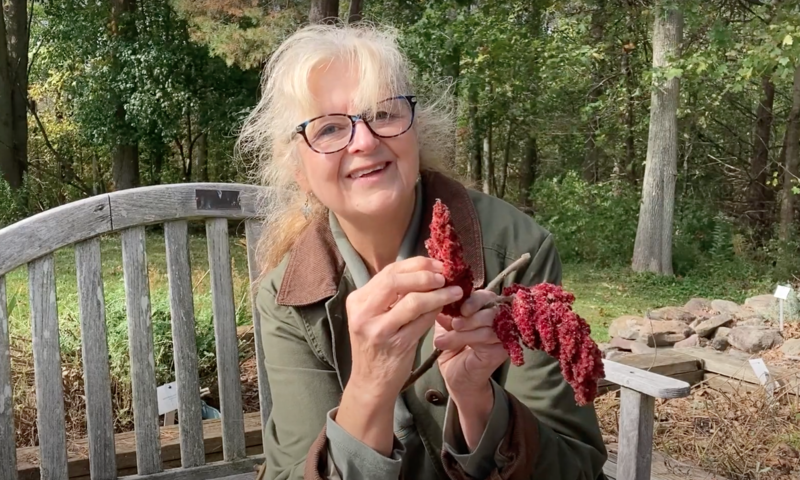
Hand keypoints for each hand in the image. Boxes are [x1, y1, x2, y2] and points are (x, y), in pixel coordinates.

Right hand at [336, 256, 462, 455]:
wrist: (371, 383)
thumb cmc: (378, 346)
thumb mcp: (375, 316)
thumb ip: (392, 295)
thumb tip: (425, 270)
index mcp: (358, 300)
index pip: (388, 271)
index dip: (416, 264)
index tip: (436, 264)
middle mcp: (363, 312)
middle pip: (396, 280)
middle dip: (425, 274)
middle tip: (445, 275)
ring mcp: (377, 329)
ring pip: (412, 301)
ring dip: (437, 293)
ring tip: (454, 291)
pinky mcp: (395, 344)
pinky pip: (421, 321)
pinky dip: (436, 311)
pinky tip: (447, 308)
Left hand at [434, 289, 508, 394]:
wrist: (457, 378)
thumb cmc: (452, 350)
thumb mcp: (445, 328)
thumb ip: (445, 314)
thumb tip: (439, 299)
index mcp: (484, 308)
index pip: (484, 296)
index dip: (473, 300)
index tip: (460, 309)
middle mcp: (498, 318)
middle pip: (490, 308)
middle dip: (470, 316)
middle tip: (453, 325)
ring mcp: (503, 333)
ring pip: (488, 324)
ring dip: (464, 332)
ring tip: (444, 341)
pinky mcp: (503, 349)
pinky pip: (489, 338)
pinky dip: (471, 339)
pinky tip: (457, 346)